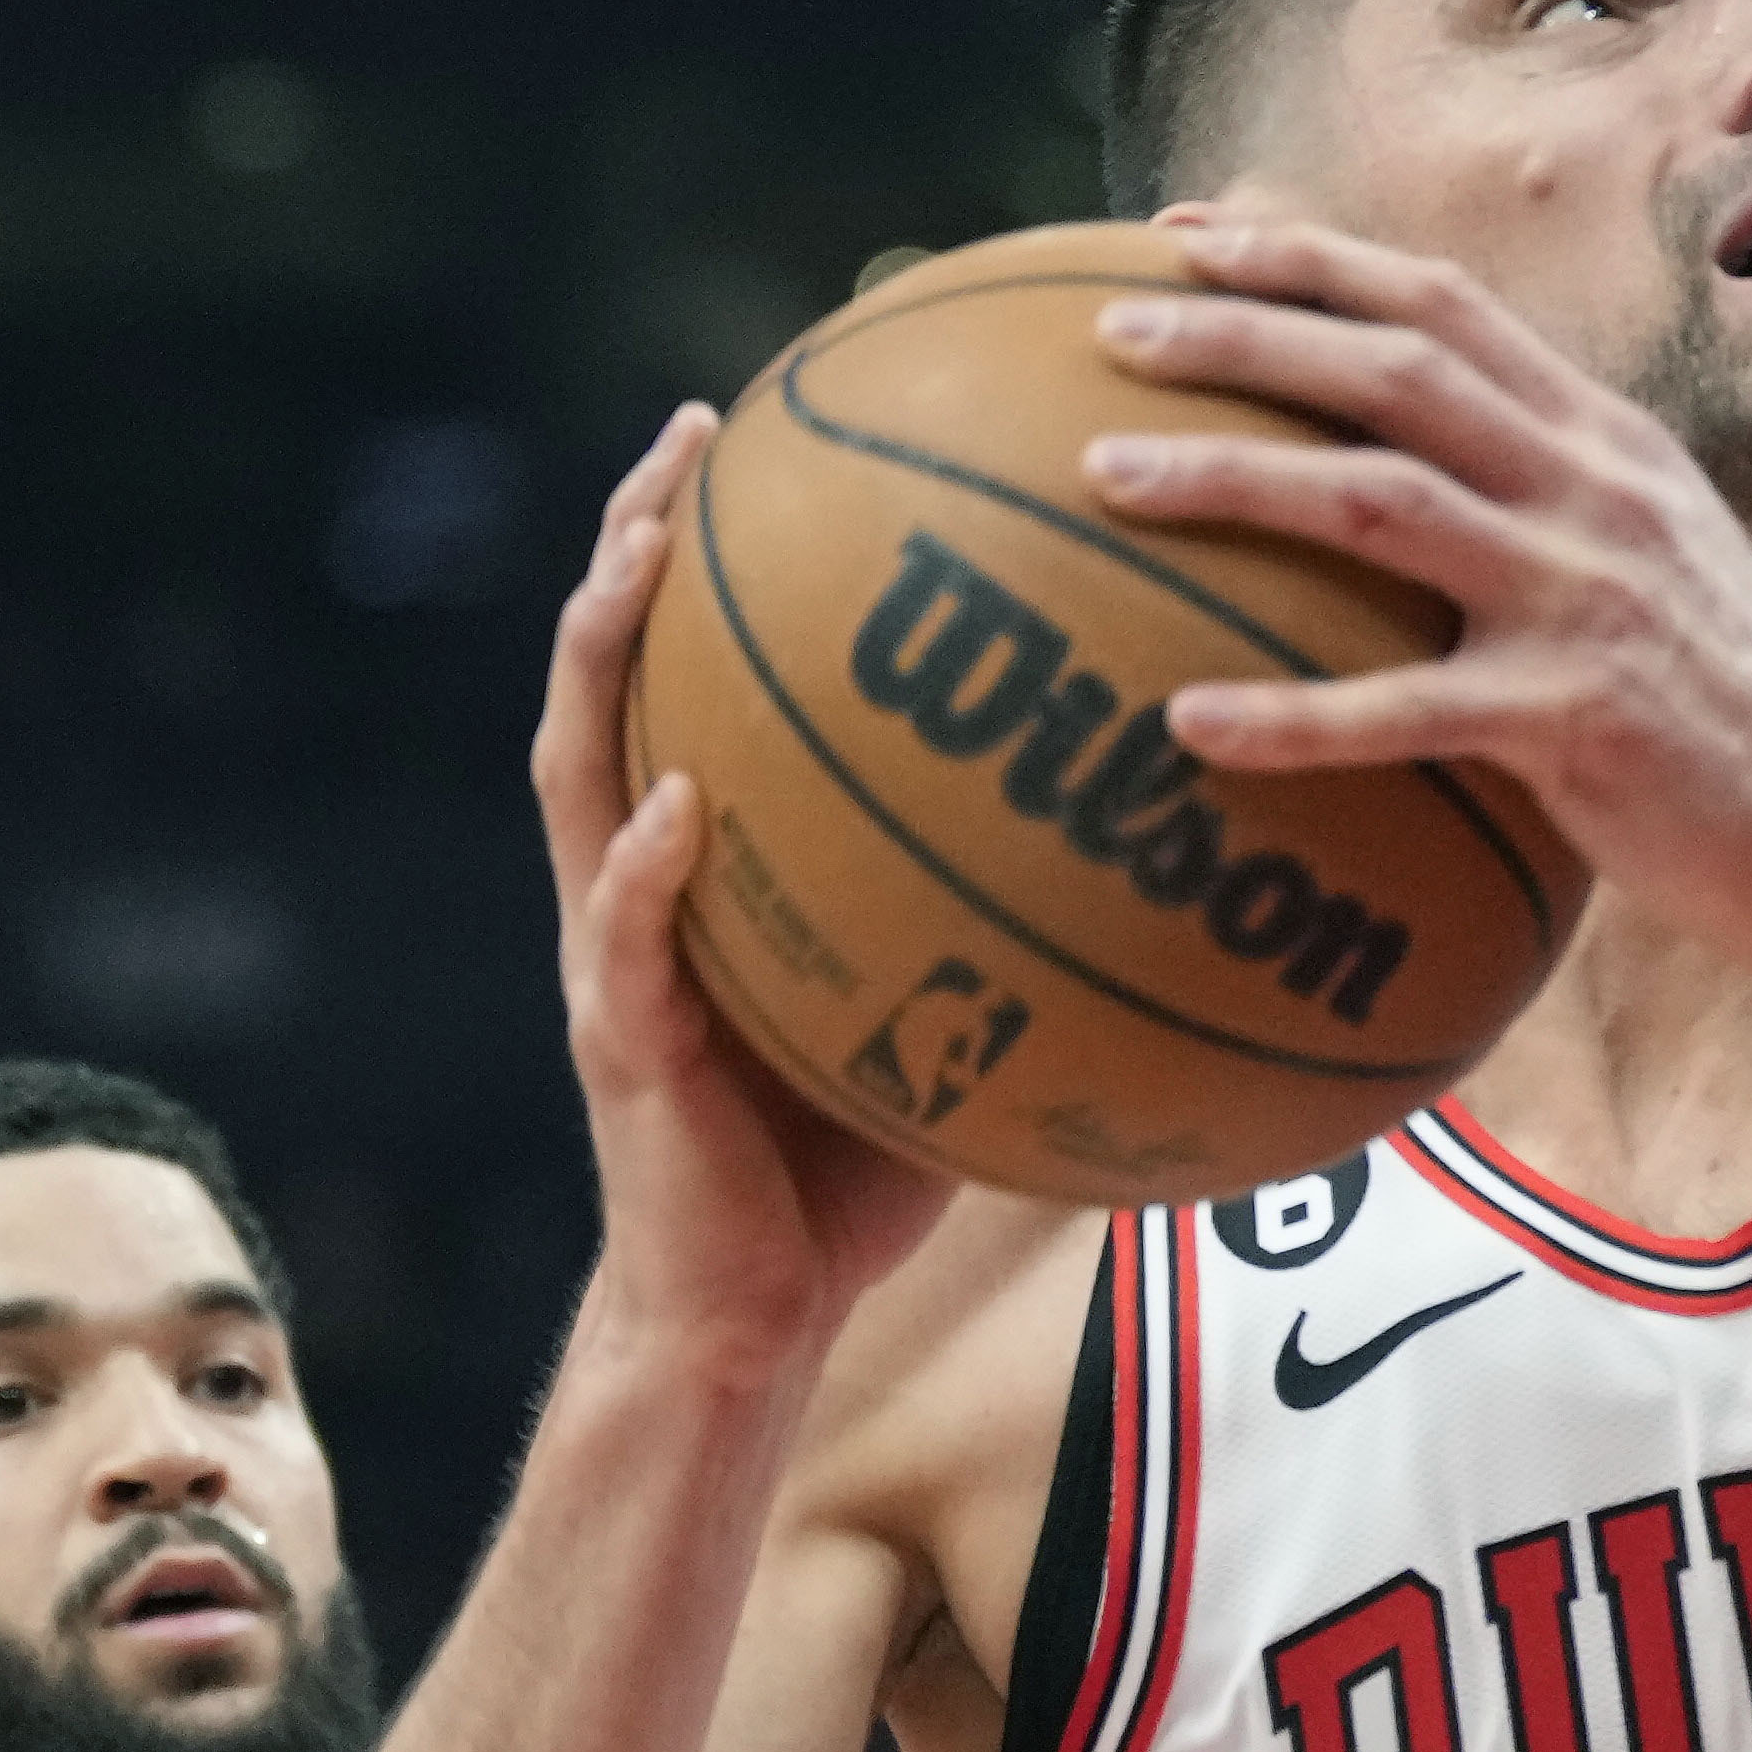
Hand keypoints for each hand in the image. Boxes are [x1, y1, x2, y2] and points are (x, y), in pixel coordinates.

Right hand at [536, 409, 952, 1370]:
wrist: (750, 1319)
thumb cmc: (853, 1171)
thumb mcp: (950, 1011)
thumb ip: (1010, 914)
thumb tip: (1173, 838)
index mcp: (703, 865)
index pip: (690, 674)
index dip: (712, 554)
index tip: (765, 432)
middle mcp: (637, 886)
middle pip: (608, 677)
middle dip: (636, 544)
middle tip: (690, 432)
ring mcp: (612, 959)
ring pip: (579, 774)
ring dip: (600, 656)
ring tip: (635, 556)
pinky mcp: (623, 1047)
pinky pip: (628, 941)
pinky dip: (650, 870)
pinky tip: (682, 804)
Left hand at [1080, 211, 1751, 988]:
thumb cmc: (1729, 721)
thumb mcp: (1658, 567)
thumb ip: (1551, 506)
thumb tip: (1407, 484)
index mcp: (1608, 443)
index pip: (1446, 303)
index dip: (1311, 257)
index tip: (1186, 236)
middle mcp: (1595, 491)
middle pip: (1393, 366)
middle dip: (1244, 328)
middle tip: (1110, 326)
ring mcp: (1586, 597)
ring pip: (1375, 497)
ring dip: (1228, 475)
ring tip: (1104, 475)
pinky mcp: (1574, 720)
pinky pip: (1400, 710)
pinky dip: (1289, 718)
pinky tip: (1187, 727)